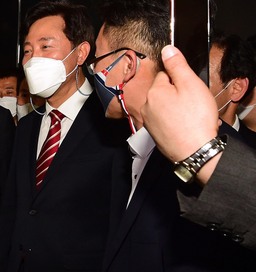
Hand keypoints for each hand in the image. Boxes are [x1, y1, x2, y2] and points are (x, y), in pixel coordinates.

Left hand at [142, 45, 220, 184]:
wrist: (195, 151)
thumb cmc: (195, 119)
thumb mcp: (190, 84)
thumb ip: (177, 65)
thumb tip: (166, 49)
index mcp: (154, 92)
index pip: (164, 74)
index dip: (180, 78)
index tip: (189, 86)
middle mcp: (147, 106)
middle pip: (164, 91)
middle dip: (180, 94)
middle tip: (194, 102)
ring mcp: (150, 122)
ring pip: (166, 106)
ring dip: (180, 108)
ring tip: (193, 115)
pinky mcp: (155, 134)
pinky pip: (167, 121)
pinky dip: (177, 121)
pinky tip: (189, 125)